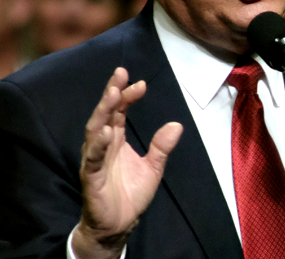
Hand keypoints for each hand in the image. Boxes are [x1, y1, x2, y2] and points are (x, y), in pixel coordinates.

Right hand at [72, 67, 182, 258]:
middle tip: (120, 75)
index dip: (127, 96)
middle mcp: (103, 146)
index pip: (119, 112)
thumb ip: (162, 146)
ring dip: (103, 112)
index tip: (141, 83)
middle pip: (104, 114)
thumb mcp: (154, 166)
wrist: (119, 224)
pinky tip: (107, 132)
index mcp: (117, 140)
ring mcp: (95, 160)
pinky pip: (93, 159)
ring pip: (94, 131)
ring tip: (113, 95)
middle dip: (111, 94)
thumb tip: (177, 124)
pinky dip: (99, 145)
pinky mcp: (92, 178)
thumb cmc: (131, 193)